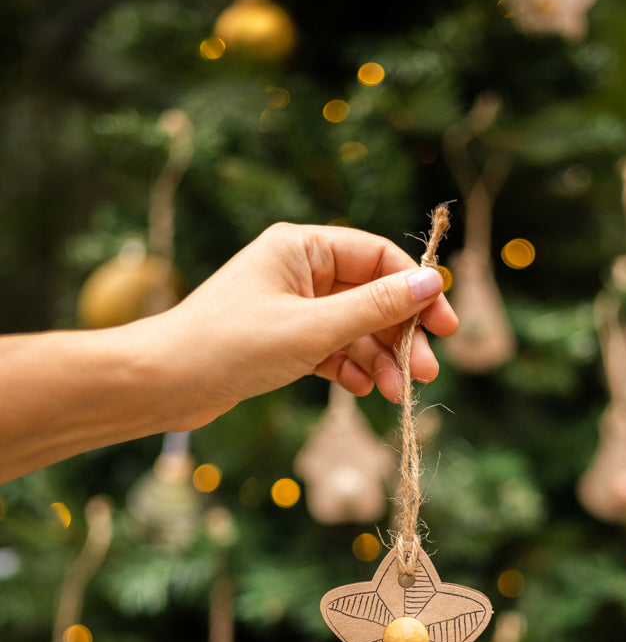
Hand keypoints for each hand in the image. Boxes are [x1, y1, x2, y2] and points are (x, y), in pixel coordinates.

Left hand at [171, 221, 457, 414]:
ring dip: (379, 359)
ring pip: (353, 328)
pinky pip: (331, 349)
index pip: (377, 257)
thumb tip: (432, 281)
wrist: (164, 384)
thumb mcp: (312, 328)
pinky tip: (361, 390)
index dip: (416, 291)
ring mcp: (290, 307)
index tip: (445, 328)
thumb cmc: (230, 345)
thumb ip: (375, 307)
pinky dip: (349, 368)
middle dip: (400, 335)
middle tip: (425, 372)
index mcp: (301, 247)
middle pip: (370, 295)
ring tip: (396, 394)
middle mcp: (297, 270)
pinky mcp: (281, 342)